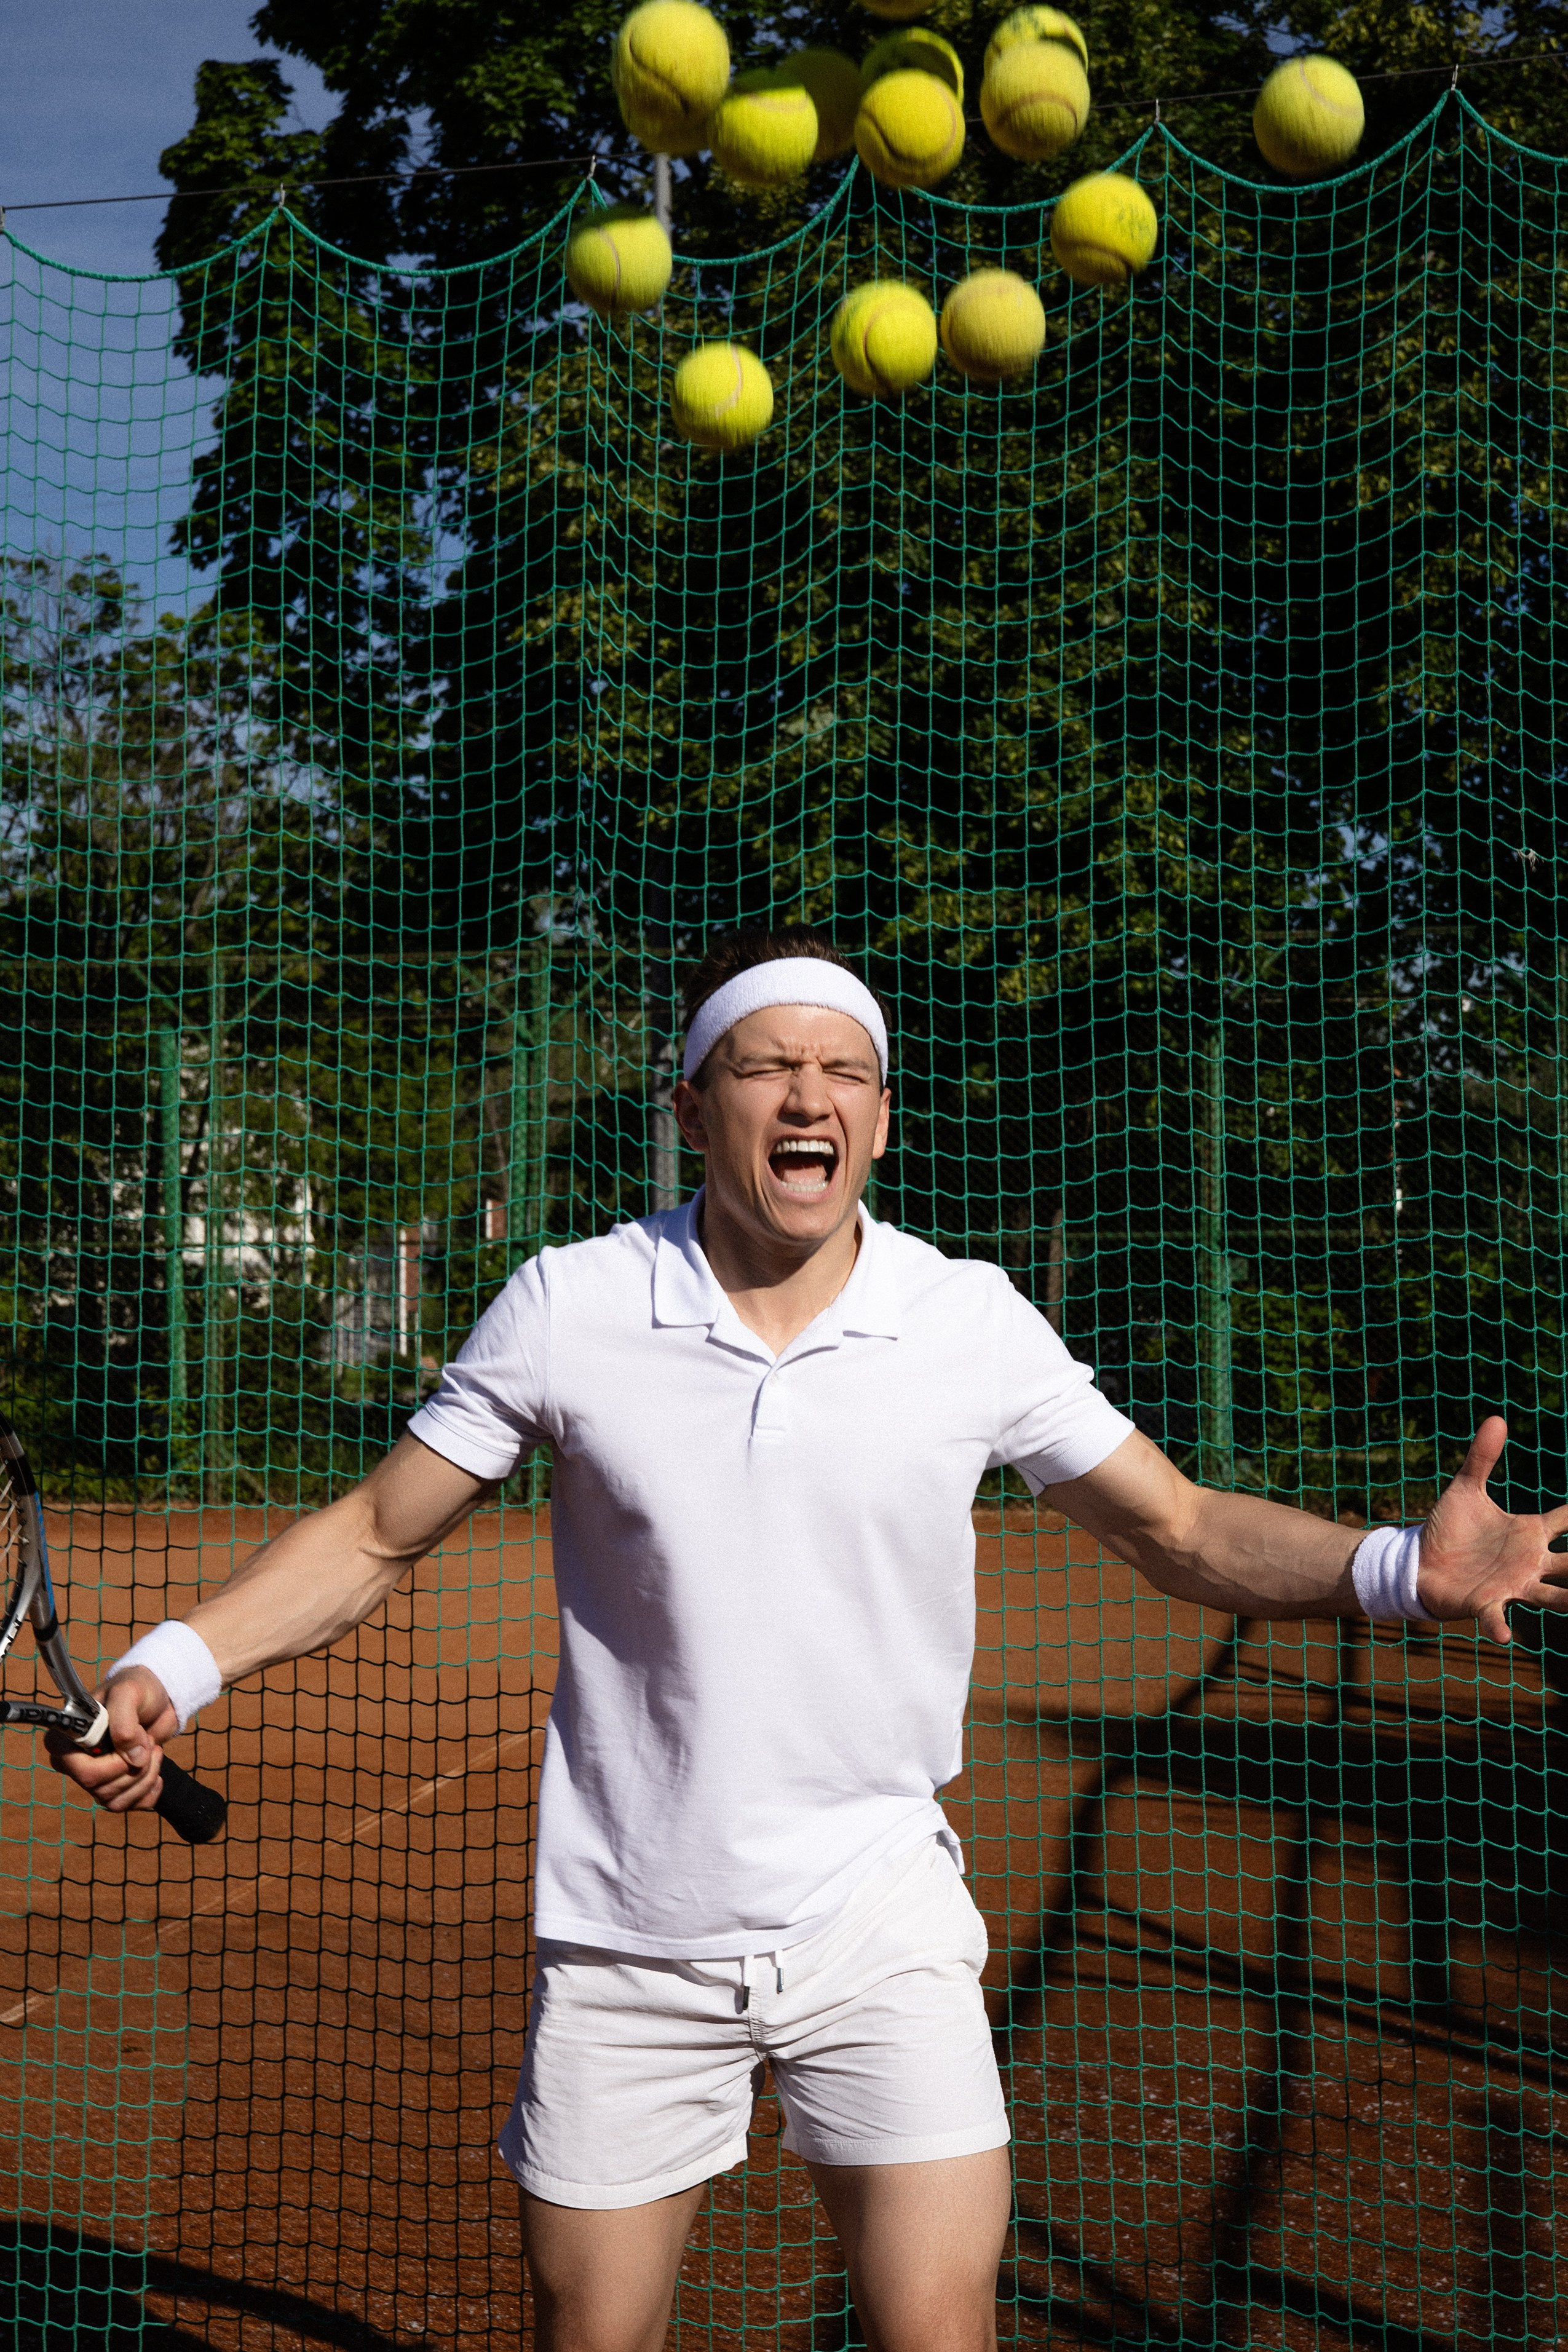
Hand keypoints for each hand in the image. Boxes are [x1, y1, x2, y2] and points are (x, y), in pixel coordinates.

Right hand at [43, 1665, 178, 1812]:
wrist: (160, 1699)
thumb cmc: (137, 1689)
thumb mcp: (129, 1692)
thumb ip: (124, 1722)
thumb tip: (132, 1760)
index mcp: (67, 1738)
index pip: (79, 1769)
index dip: (112, 1763)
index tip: (135, 1739)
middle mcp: (75, 1762)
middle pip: (99, 1788)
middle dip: (133, 1768)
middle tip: (148, 1740)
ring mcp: (95, 1777)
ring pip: (114, 1801)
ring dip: (144, 1777)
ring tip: (154, 1748)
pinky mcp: (116, 1786)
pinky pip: (129, 1805)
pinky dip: (149, 1792)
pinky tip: (157, 1773)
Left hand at [1415, 1416, 1567, 1643]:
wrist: (1419, 1561)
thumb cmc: (1450, 1529)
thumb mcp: (1465, 1488)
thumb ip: (1482, 1458)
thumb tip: (1497, 1417)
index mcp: (1530, 1533)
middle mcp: (1531, 1562)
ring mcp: (1512, 1585)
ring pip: (1553, 1597)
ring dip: (1567, 1601)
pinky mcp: (1485, 1603)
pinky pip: (1497, 1617)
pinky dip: (1500, 1626)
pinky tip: (1505, 1636)